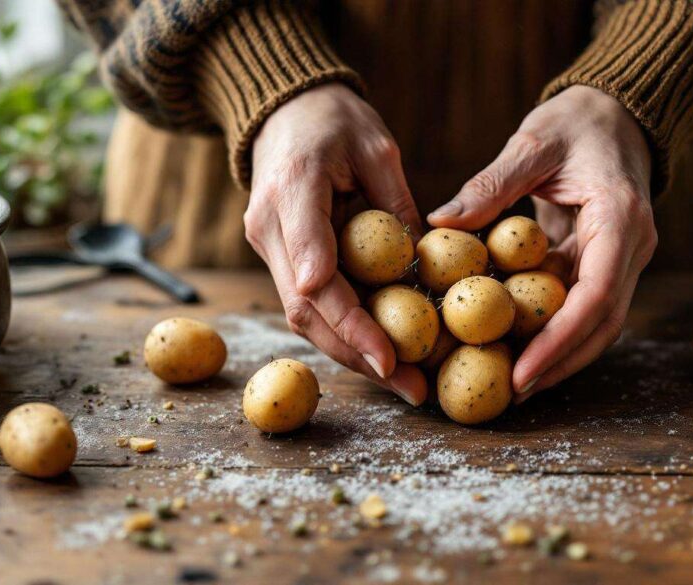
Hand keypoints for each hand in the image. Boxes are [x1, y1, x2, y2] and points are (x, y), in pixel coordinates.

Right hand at [244, 83, 426, 405]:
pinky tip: (383, 356)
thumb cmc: (334, 121)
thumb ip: (398, 205)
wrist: (282, 111)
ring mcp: (269, 247)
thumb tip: (423, 268)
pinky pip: (310, 305)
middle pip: (306, 307)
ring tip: (404, 384)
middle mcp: (269, 227)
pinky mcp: (280, 258)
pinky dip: (344, 333)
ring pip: (303, 316)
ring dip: (351, 354)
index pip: (315, 264)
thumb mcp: (378, 148)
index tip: (383, 352)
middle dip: (357, 352)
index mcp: (293, 188)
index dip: (348, 315)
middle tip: (408, 386)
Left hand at [428, 86, 657, 403]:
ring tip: (513, 383)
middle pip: (603, 323)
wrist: (618, 113)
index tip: (523, 372)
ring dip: (560, 355)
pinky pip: (582, 305)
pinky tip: (518, 346)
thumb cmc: (577, 121)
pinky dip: (554, 329)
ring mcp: (622, 257)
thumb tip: (441, 224)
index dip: (559, 340)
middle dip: (560, 362)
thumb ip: (491, 182)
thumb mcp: (534, 142)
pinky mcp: (605, 261)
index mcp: (621, 218)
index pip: (596, 295)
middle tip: (512, 392)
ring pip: (597, 322)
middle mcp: (632, 246)